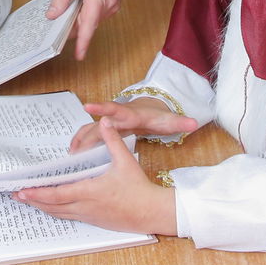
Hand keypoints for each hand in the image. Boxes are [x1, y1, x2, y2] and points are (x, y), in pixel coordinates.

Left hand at [15, 120, 176, 235]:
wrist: (152, 212)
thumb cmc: (138, 187)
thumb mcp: (125, 160)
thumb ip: (113, 140)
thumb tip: (105, 121)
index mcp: (90, 191)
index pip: (57, 194)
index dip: (38, 193)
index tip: (23, 190)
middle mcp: (86, 206)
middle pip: (53, 206)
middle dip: (33, 200)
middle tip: (16, 195)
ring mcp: (89, 215)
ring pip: (59, 213)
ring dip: (42, 207)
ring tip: (28, 200)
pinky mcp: (94, 220)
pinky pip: (69, 216)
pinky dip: (56, 211)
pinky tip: (50, 207)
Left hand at [47, 0, 148, 58]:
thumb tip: (53, 15)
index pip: (88, 26)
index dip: (83, 42)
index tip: (78, 55)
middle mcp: (108, 6)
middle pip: (87, 25)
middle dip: (72, 27)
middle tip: (55, 23)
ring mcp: (112, 6)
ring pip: (91, 20)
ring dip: (78, 17)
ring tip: (68, 5)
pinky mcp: (112, 5)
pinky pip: (96, 14)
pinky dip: (86, 12)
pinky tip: (79, 1)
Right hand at [69, 98, 198, 152]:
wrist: (149, 110)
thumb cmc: (156, 117)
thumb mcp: (169, 120)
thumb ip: (180, 122)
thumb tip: (194, 122)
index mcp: (129, 114)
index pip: (114, 109)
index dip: (101, 108)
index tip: (88, 106)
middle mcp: (114, 117)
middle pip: (97, 125)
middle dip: (85, 136)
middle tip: (75, 151)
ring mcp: (107, 123)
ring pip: (88, 131)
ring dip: (80, 143)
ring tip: (71, 158)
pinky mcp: (104, 129)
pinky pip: (88, 135)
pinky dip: (80, 144)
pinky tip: (74, 156)